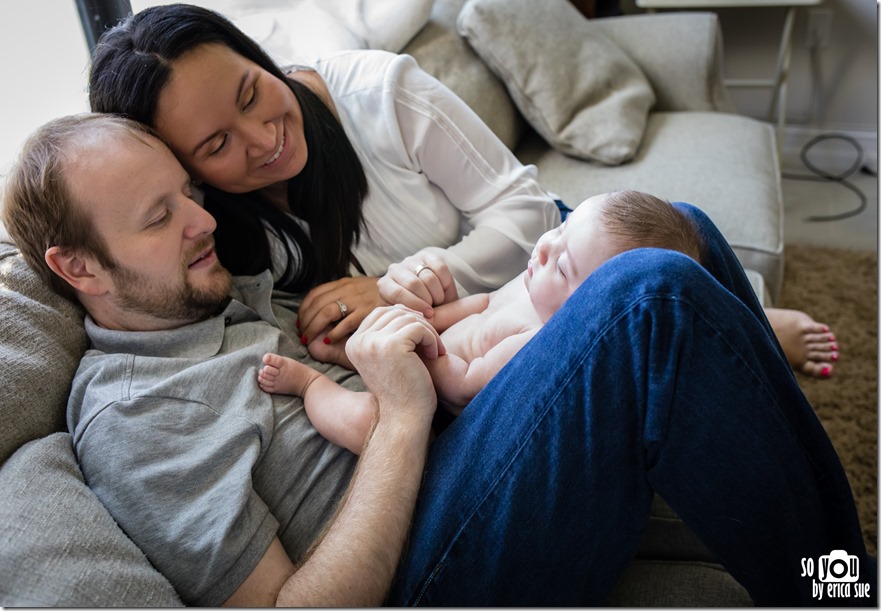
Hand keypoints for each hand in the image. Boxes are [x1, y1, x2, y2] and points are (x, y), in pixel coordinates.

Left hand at [298, 276, 385, 344]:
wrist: (402, 291)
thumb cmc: (376, 294)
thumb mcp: (356, 288)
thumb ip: (340, 295)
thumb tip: (319, 308)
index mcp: (342, 284)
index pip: (315, 294)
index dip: (303, 310)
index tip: (300, 323)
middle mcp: (347, 289)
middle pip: (317, 304)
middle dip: (306, 321)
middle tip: (302, 335)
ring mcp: (357, 300)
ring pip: (327, 311)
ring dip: (314, 327)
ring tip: (309, 339)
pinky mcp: (368, 311)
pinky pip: (346, 322)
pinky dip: (334, 332)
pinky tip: (328, 340)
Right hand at [346, 305, 444, 421]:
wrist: (405, 420)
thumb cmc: (403, 391)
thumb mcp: (389, 359)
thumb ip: (389, 334)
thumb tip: (405, 308)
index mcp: (354, 343)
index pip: (381, 312)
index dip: (405, 319)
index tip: (420, 338)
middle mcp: (359, 341)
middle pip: (395, 311)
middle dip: (418, 323)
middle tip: (431, 343)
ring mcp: (373, 342)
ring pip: (408, 317)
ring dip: (428, 331)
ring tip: (435, 350)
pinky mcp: (391, 345)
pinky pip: (419, 327)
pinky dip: (432, 338)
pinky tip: (436, 355)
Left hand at [378, 252, 457, 317]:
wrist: (428, 297)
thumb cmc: (417, 311)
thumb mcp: (410, 316)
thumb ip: (410, 315)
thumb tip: (419, 318)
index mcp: (385, 286)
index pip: (397, 293)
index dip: (415, 305)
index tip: (429, 315)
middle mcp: (394, 270)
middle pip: (414, 284)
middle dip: (428, 299)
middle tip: (434, 308)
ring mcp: (410, 261)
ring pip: (428, 277)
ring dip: (438, 294)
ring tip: (439, 301)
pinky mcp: (426, 255)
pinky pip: (440, 268)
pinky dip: (446, 282)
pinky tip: (444, 290)